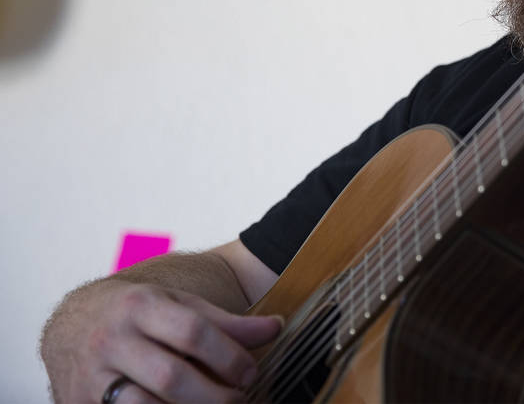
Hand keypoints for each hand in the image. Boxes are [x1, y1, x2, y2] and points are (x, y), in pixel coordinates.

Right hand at [43, 279, 280, 402]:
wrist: (70, 324)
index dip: (229, 356)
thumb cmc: (137, 314)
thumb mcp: (178, 305)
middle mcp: (111, 340)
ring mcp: (90, 377)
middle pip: (171, 378)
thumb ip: (226, 321)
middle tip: (238, 399)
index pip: (192, 332)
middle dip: (213, 395)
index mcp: (140, 305)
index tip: (251, 373)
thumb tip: (276, 327)